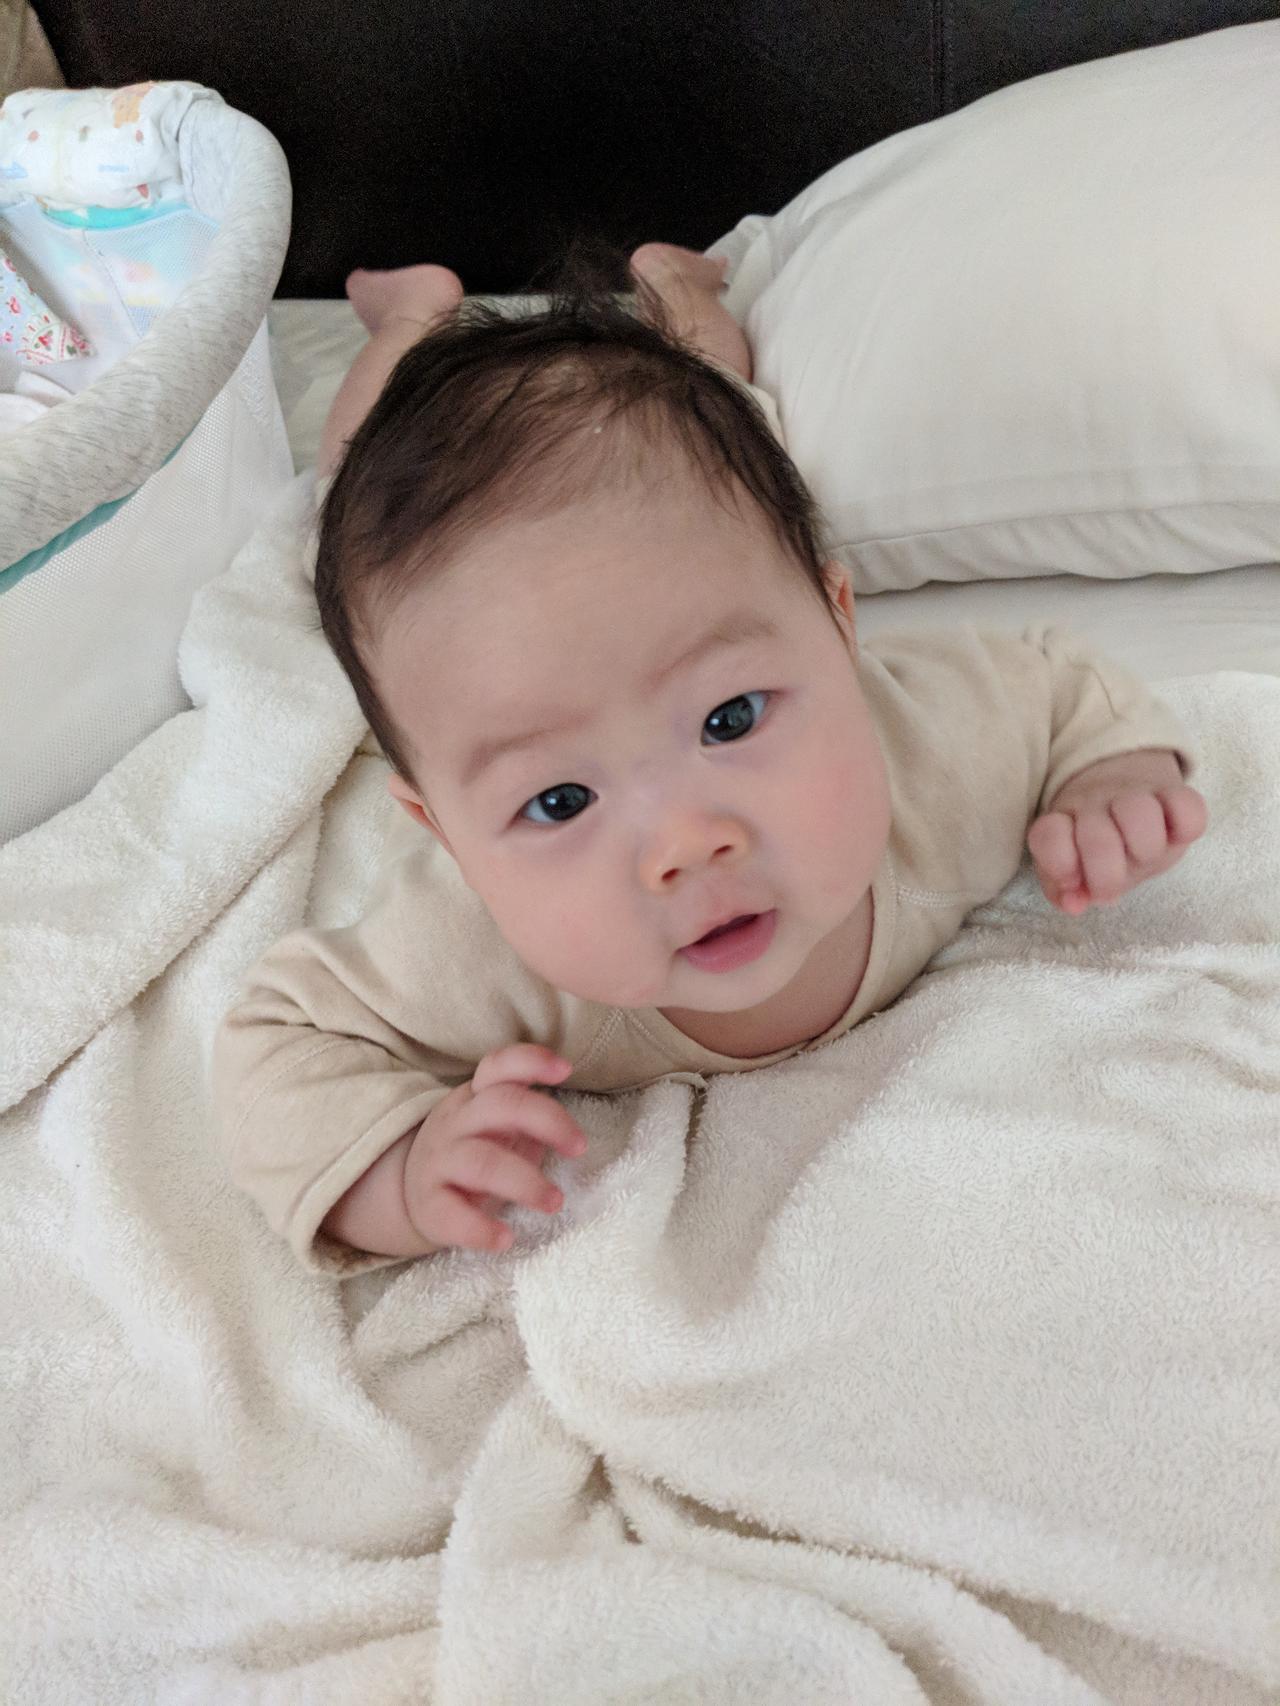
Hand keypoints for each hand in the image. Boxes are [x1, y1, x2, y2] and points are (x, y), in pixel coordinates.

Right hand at [403, 1045, 586, 1253]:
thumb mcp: (495, 1124)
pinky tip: (505, 1239)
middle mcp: (455, 1122)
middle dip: (548, 1122)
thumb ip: (527, 1114)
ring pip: (482, 1162)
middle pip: (502, 1106)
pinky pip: (452, 1214)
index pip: (498, 1066)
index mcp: (475, 1097)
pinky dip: (481, 1229)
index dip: (531, 1062)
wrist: (409, 1190)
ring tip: (555, 1202)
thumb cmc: (473, 1152)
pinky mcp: (428, 1205)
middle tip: (580, 1148)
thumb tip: (572, 1125)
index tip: (566, 1069)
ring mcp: (439, 1162)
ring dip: (526, 1182)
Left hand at [1027, 749, 1206, 915]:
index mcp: (1064, 821)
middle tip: (1109, 886)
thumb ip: (1063, 890)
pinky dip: (1185, 826)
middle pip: (1098, 840)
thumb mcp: (1073, 867)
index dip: (1060, 865)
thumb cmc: (1097, 846)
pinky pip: (1187, 807)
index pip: (1049, 836)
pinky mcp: (1176, 793)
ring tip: (1143, 855)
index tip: (1072, 882)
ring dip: (1144, 848)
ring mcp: (1136, 795)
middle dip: (1106, 875)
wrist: (1129, 791)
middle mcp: (1095, 804)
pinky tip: (1174, 835)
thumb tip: (1074, 905)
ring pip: (1140, 814)